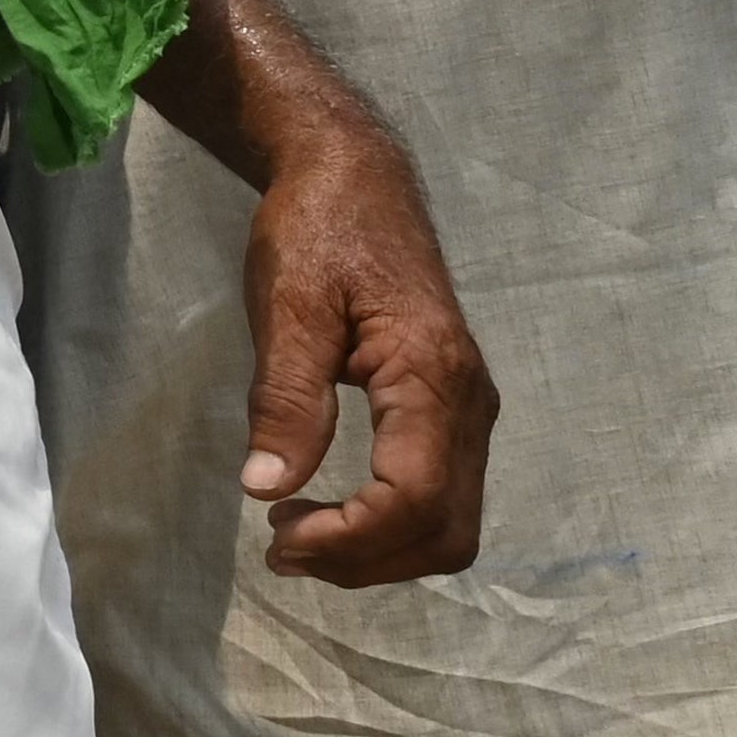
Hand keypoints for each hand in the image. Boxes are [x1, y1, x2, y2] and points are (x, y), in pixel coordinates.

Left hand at [233, 113, 495, 585]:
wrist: (356, 178)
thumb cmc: (318, 230)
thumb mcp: (287, 305)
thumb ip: (284, 397)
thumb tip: (266, 488)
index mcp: (434, 377)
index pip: (415, 498)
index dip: (352, 539)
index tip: (277, 536)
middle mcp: (470, 405)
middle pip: (444, 529)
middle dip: (366, 558)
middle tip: (280, 548)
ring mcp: (468, 411)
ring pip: (450, 524)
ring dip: (379, 551)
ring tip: (296, 534)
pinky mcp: (452, 411)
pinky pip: (441, 496)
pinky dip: (391, 525)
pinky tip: (332, 512)